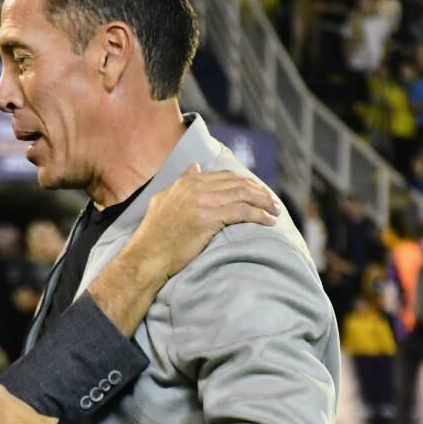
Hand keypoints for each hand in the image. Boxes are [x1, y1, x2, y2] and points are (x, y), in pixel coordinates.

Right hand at [125, 164, 278, 280]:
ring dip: (263, 202)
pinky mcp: (210, 217)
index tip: (256, 192)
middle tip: (271, 202)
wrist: (148, 255)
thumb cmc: (155, 235)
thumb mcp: (163, 200)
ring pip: (243, 194)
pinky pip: (243, 211)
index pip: (224, 176)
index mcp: (186, 182)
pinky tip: (268, 222)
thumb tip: (194, 168)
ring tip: (274, 211)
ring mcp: (203, 201)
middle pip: (237, 183)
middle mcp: (196, 187)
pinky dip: (259, 215)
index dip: (244, 183)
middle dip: (258, 191)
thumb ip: (180, 183)